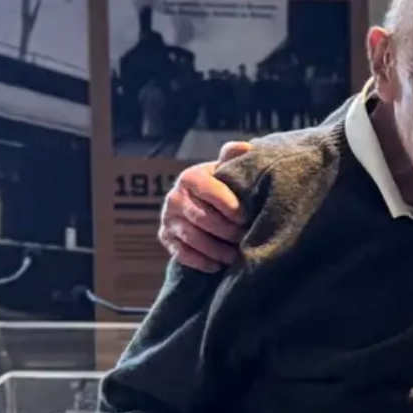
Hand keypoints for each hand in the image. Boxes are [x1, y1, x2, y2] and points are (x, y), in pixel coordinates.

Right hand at [159, 141, 252, 272]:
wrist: (202, 200)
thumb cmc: (222, 185)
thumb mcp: (226, 169)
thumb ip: (233, 157)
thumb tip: (246, 147)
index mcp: (191, 177)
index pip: (210, 191)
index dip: (230, 206)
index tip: (246, 216)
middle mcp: (175, 197)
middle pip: (202, 219)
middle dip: (227, 231)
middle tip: (245, 238)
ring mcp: (169, 219)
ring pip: (193, 238)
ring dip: (217, 250)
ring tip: (236, 255)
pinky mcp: (166, 237)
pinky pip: (181, 254)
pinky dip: (201, 261)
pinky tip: (217, 265)